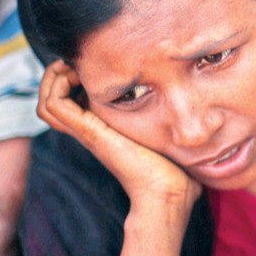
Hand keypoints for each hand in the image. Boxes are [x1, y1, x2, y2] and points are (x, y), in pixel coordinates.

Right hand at [38, 60, 200, 226]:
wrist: (169, 193)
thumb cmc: (176, 171)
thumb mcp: (172, 136)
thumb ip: (178, 123)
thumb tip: (209, 115)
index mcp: (108, 128)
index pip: (76, 102)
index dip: (79, 79)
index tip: (99, 64)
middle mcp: (92, 129)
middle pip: (53, 100)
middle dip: (62, 74)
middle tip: (82, 62)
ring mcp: (88, 131)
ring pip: (47, 102)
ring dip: (54, 78)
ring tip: (76, 66)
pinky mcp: (90, 132)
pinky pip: (52, 106)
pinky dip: (57, 86)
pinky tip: (81, 76)